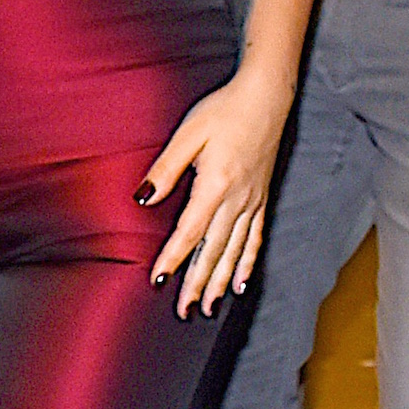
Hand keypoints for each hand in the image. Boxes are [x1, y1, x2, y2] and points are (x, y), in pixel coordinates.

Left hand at [139, 72, 292, 317]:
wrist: (265, 98)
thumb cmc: (224, 111)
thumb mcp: (189, 135)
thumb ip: (166, 169)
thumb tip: (143, 198)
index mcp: (216, 185)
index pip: (190, 232)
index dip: (174, 258)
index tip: (159, 280)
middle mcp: (237, 200)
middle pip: (213, 250)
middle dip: (197, 282)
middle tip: (184, 310)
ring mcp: (252, 202)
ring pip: (234, 251)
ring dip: (220, 281)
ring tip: (209, 307)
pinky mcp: (261, 199)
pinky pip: (255, 239)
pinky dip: (246, 264)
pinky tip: (239, 284)